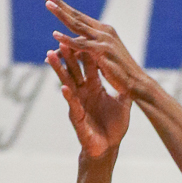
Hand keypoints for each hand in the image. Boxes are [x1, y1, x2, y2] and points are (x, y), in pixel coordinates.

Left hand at [44, 0, 150, 96]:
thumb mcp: (99, 59)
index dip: (65, 7)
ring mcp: (104, 40)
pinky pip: (81, 45)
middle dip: (60, 4)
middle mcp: (104, 31)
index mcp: (104, 31)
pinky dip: (68, 40)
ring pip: (78, 26)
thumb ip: (84, 51)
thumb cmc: (119, 74)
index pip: (80, 16)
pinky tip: (55, 35)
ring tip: (48, 5)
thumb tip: (67, 50)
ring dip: (62, 14)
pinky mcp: (102, 52)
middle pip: (77, 16)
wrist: (137, 83)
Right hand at [45, 28, 131, 159]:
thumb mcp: (122, 104)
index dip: (85, 51)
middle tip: (61, 37)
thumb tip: (130, 71)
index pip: (88, 65)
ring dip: (60, 70)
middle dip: (68, 55)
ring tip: (51, 55)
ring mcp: (78, 104)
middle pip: (74, 69)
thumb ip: (123, 87)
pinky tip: (64, 87)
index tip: (82, 34)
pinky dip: (68, 96)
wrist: (108, 148)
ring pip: (67, 83)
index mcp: (94, 87)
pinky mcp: (77, 118)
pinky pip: (72, 105)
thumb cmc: (114, 127)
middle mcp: (83, 92)